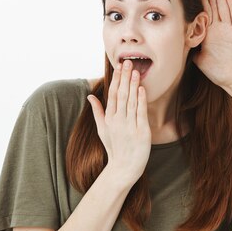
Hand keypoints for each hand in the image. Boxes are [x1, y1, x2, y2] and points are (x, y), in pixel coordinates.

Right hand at [87, 59, 150, 186]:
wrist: (124, 168)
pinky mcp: (142, 133)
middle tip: (128, 62)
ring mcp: (130, 127)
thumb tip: (89, 96)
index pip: (112, 95)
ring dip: (133, 85)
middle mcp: (118, 121)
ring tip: (136, 71)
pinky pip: (141, 113)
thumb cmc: (114, 148)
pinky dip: (141, 101)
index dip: (116, 79)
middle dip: (125, 78)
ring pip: (131, 102)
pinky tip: (142, 89)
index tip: (119, 66)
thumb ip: (97, 111)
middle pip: (121, 95)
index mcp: (109, 119)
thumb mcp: (102, 130)